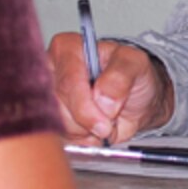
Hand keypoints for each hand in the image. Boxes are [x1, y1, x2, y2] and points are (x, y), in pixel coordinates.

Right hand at [47, 33, 173, 144]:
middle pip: (60, 106)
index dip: (85, 104)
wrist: (136, 101)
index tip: (104, 122)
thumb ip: (120, 76)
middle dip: (87, 121)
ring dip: (85, 131)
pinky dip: (82, 140)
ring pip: (59, 125)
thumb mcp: (136, 65)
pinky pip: (61, 138)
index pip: (68, 80)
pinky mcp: (53, 120)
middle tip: (109, 122)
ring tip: (103, 121)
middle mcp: (53, 71)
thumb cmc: (133, 75)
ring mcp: (51, 97)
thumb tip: (102, 98)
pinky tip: (93, 130)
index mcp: (68, 48)